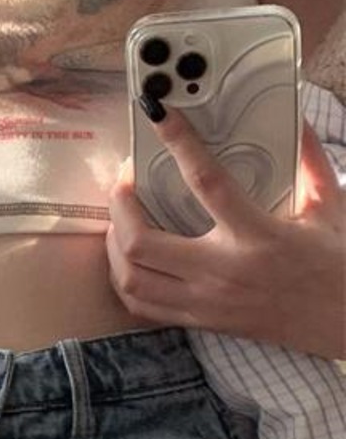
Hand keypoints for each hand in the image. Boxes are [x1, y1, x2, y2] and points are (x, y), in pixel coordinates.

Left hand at [108, 115, 345, 350]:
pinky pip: (143, 306)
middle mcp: (225, 272)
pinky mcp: (204, 323)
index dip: (178, 143)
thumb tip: (294, 116)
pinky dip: (125, 279)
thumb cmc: (337, 265)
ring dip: (115, 243)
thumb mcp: (329, 207)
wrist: (344, 325)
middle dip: (121, 204)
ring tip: (121, 217)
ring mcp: (209, 302)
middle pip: (143, 241)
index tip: (159, 113)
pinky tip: (129, 258)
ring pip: (132, 278)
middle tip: (126, 180)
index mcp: (259, 237)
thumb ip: (309, 159)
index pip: (207, 182)